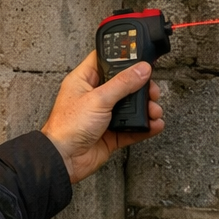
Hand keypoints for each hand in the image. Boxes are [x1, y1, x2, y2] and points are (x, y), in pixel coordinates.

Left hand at [40, 51, 163, 183]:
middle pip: (123, 84)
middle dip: (140, 87)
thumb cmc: (68, 127)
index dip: (121, 58)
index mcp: (84, 81)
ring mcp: (103, 116)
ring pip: (130, 107)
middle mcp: (94, 96)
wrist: (65, 160)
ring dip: (145, 108)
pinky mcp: (111, 133)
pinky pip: (132, 127)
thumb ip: (123, 83)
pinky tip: (154, 124)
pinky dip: (144, 126)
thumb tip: (141, 69)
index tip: (139, 59)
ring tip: (154, 109)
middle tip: (152, 89)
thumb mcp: (98, 98)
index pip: (104, 61)